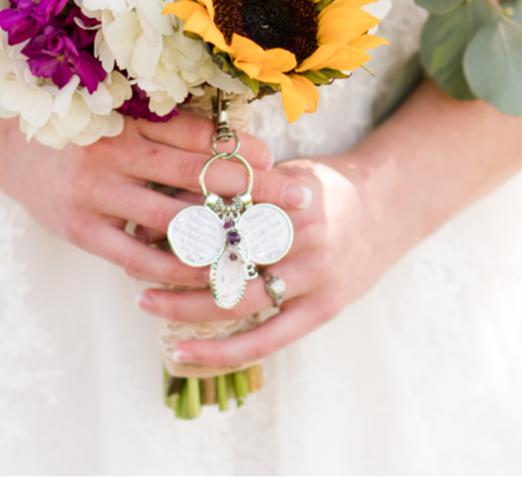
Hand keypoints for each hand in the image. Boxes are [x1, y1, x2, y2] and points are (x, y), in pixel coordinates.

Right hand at [0, 113, 313, 287]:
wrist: (3, 144)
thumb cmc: (76, 126)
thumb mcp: (118, 111)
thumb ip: (166, 122)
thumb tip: (235, 137)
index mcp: (127, 117)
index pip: (198, 136)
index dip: (241, 148)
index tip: (277, 159)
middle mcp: (113, 151)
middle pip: (197, 175)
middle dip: (254, 189)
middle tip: (299, 200)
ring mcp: (95, 193)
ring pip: (173, 220)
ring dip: (224, 234)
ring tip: (266, 244)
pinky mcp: (80, 229)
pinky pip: (137, 255)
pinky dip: (175, 267)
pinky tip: (208, 273)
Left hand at [134, 153, 395, 366]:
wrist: (391, 205)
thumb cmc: (325, 184)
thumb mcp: (284, 169)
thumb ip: (237, 185)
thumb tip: (168, 198)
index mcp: (291, 194)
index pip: (222, 211)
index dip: (178, 220)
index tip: (139, 223)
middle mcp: (306, 236)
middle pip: (225, 255)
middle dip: (173, 263)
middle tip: (130, 263)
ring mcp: (317, 277)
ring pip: (238, 299)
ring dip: (185, 305)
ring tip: (145, 301)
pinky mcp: (323, 309)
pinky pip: (266, 339)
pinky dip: (222, 351)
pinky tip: (183, 352)